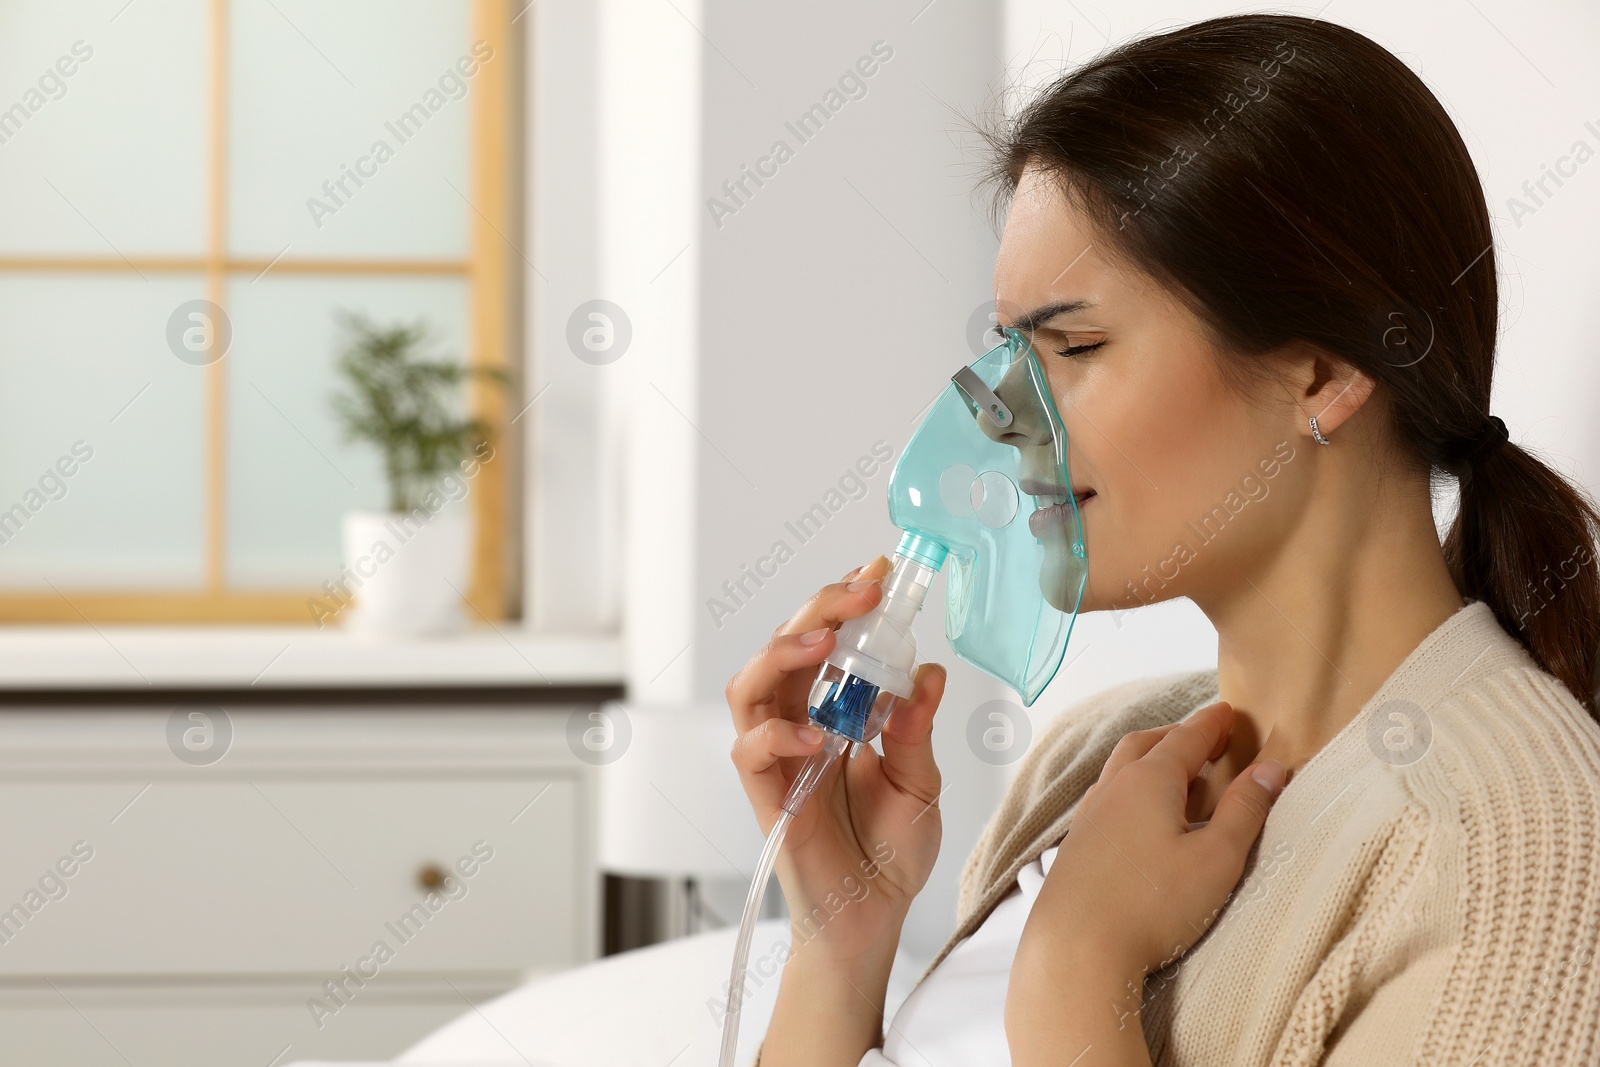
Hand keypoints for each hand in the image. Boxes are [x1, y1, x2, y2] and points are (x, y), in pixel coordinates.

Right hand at [725, 554, 946, 971]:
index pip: (827, 642)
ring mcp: (779, 759)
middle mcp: (799, 726)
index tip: (879, 571)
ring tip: (824, 639)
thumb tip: (927, 672)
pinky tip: (818, 735)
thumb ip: (917, 731)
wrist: (872, 920)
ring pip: (751, 685)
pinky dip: (777, 733)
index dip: (845, 602)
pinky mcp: (767, 796)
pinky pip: (749, 751)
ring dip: (783, 653)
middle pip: (785, 647)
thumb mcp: (922, 784)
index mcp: (835, 713)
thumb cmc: (890, 854)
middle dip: (820, 607)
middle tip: (863, 589)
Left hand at [1008, 701, 1284, 1053]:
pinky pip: (1106, 800)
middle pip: (1146, 745)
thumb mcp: (1216, 858)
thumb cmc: (1152, 904)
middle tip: (1207, 739)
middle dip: (1178, 736)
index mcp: (1149, 780)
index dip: (1212, 724)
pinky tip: (1140, 818)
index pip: (1186, 738)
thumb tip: (1271, 768)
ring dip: (1150, 761)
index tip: (1229, 711)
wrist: (1075, 948)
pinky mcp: (1076, 846)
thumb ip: (1245, 810)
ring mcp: (1088, 816)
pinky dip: (1130, 791)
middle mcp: (1112, 788)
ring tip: (1178, 775)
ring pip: (1120, 771)